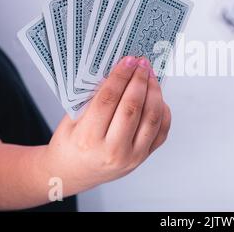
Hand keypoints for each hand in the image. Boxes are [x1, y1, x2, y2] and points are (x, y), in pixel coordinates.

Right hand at [41, 56, 170, 195]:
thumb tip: (119, 71)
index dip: (120, 76)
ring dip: (154, 92)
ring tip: (150, 76)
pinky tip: (156, 97)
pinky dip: (163, 110)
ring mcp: (132, 157)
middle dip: (139, 80)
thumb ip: (93, 98)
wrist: (72, 172)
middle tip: (142, 63)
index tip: (128, 60)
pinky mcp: (144, 158)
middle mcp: (112, 150)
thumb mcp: (72, 119)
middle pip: (132, 107)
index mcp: (88, 138)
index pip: (108, 99)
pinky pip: (161, 131)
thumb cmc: (70, 144)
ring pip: (152, 118)